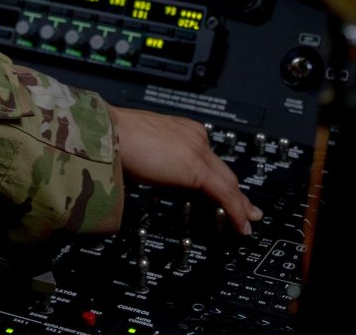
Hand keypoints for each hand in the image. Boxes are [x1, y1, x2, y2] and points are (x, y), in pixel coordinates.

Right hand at [111, 106, 261, 234]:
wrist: (108, 132)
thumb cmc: (113, 138)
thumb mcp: (141, 149)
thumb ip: (154, 159)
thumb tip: (151, 174)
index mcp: (182, 129)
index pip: (208, 157)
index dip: (217, 177)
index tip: (218, 189)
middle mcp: (195, 135)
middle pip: (223, 169)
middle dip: (236, 191)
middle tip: (246, 207)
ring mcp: (197, 149)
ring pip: (228, 182)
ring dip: (239, 205)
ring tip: (247, 222)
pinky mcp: (197, 166)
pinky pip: (225, 193)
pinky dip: (235, 211)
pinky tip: (240, 225)